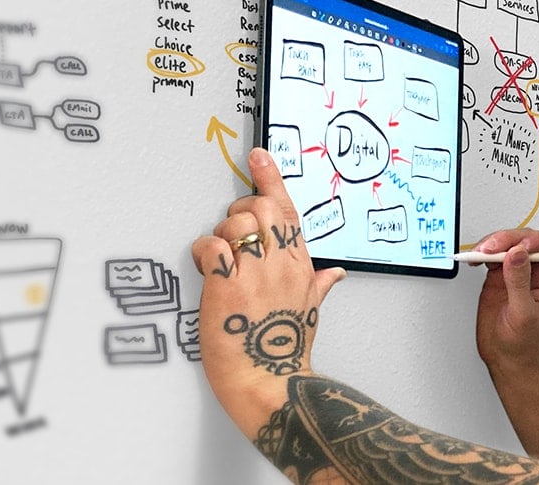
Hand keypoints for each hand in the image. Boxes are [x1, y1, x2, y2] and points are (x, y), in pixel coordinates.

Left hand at [190, 148, 344, 416]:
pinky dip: (203, 252)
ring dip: (220, 235)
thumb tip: (335, 275)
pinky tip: (207, 268)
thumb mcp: (310, 312)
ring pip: (234, 222)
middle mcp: (281, 263)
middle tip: (231, 236)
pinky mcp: (227, 285)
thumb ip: (320, 286)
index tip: (259, 157)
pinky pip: (211, 247)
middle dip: (238, 213)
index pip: (287, 210)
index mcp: (301, 265)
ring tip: (220, 263)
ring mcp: (256, 273)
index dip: (271, 179)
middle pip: (258, 208)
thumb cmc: (287, 351)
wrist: (269, 381)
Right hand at [472, 229, 538, 376]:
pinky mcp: (500, 276)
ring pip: (509, 244)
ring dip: (493, 244)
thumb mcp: (524, 315)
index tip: (521, 245)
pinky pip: (493, 255)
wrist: (508, 360)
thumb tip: (517, 254)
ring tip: (480, 254)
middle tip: (491, 248)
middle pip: (528, 241)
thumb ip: (520, 283)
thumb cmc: (526, 345)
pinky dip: (483, 253)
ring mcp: (518, 273)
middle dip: (509, 239)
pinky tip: (476, 259)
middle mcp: (538, 273)